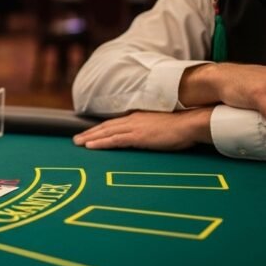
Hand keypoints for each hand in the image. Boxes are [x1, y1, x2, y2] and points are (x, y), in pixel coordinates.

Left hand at [73, 108, 213, 150]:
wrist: (190, 123)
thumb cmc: (181, 127)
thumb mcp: (161, 127)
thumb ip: (150, 131)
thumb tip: (147, 137)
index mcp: (138, 118)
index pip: (114, 124)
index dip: (100, 129)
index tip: (89, 134)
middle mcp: (133, 120)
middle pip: (106, 127)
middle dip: (90, 133)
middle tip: (76, 140)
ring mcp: (135, 128)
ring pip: (106, 132)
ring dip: (90, 138)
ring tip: (78, 143)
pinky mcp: (138, 136)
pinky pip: (115, 140)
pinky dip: (101, 143)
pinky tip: (91, 146)